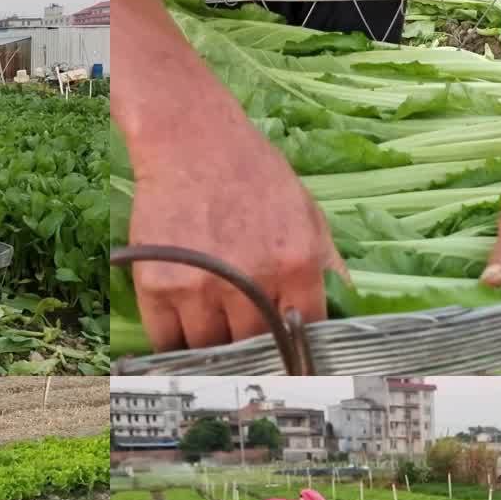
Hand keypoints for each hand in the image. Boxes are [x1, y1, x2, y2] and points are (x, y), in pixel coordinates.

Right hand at [129, 126, 347, 350]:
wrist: (190, 140)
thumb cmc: (254, 174)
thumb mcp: (308, 214)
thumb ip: (327, 267)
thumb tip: (343, 315)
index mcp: (296, 264)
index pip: (302, 336)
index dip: (295, 350)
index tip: (287, 359)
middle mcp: (250, 280)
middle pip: (254, 349)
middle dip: (251, 350)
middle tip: (245, 346)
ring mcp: (200, 286)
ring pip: (209, 350)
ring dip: (212, 348)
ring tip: (212, 331)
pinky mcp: (157, 285)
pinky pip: (167, 339)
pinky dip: (174, 342)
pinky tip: (182, 329)